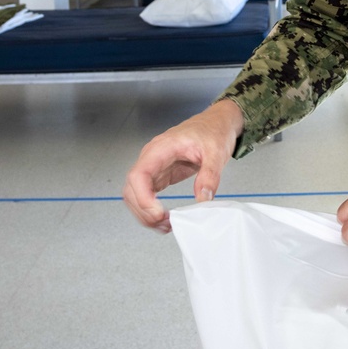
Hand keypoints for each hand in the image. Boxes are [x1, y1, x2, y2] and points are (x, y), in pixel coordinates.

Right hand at [122, 99, 243, 232]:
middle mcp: (152, 158)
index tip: (157, 213)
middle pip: (131, 188)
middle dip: (143, 211)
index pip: (138, 174)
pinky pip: (146, 195)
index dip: (142, 197)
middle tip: (164, 224)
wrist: (216, 123)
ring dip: (145, 214)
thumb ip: (210, 175)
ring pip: (134, 195)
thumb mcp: (216, 152)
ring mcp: (154, 167)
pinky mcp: (160, 175)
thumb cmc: (212, 131)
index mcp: (162, 148)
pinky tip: (164, 220)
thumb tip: (202, 199)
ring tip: (165, 225)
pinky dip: (150, 210)